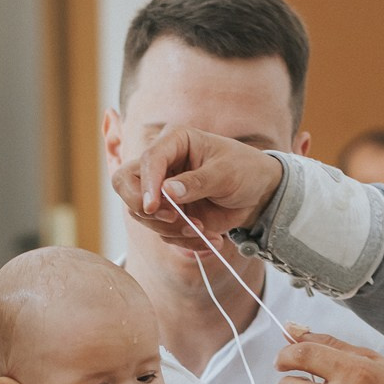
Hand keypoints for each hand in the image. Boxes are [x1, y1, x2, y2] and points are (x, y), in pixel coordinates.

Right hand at [112, 126, 285, 253]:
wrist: (258, 194)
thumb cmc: (245, 170)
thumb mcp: (226, 173)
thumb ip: (197, 182)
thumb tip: (167, 192)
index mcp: (174, 142)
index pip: (147, 160)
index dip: (146, 184)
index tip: (152, 207)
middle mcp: (162, 166)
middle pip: (125, 184)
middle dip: (142, 207)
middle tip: (171, 219)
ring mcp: (162, 191)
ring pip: (142, 214)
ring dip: (170, 230)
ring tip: (202, 231)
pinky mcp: (169, 214)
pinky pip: (162, 232)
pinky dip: (183, 241)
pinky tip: (209, 238)